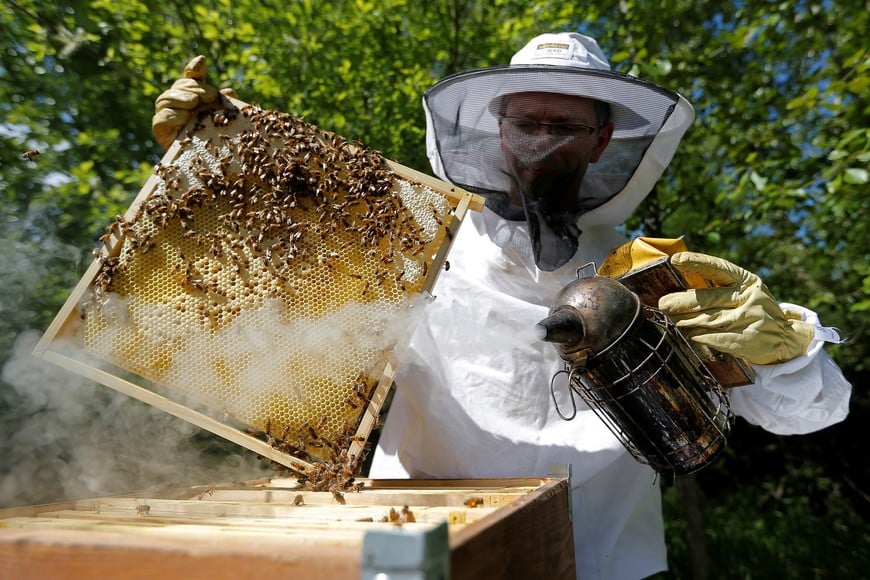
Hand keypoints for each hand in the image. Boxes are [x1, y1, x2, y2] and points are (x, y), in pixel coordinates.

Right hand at [151, 56, 235, 148]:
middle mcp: (176, 104)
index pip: (189, 79)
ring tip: (194, 102)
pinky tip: (185, 117)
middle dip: (193, 88)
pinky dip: (173, 115)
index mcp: (191, 98)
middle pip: (178, 87)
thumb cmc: (216, 141)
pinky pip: (161, 119)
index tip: (202, 62)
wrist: (209, 165)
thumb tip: (229, 90)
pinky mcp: (160, 130)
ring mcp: (165, 116)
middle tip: (210, 95)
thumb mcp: (223, 120)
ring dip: (181, 98)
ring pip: (165, 99)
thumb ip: (224, 105)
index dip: (194, 70)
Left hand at [658, 252, 813, 364]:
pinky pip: (715, 337)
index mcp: (748, 281)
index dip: (696, 263)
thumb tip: (679, 289)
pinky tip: (688, 335)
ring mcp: (749, 319)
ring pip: (708, 319)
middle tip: (663, 304)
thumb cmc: (754, 310)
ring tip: (671, 319)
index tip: (675, 260)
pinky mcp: (747, 339)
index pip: (719, 268)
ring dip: (685, 320)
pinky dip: (698, 336)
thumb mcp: (745, 293)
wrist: (786, 339)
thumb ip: (719, 288)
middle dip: (682, 301)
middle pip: (708, 298)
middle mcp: (749, 297)